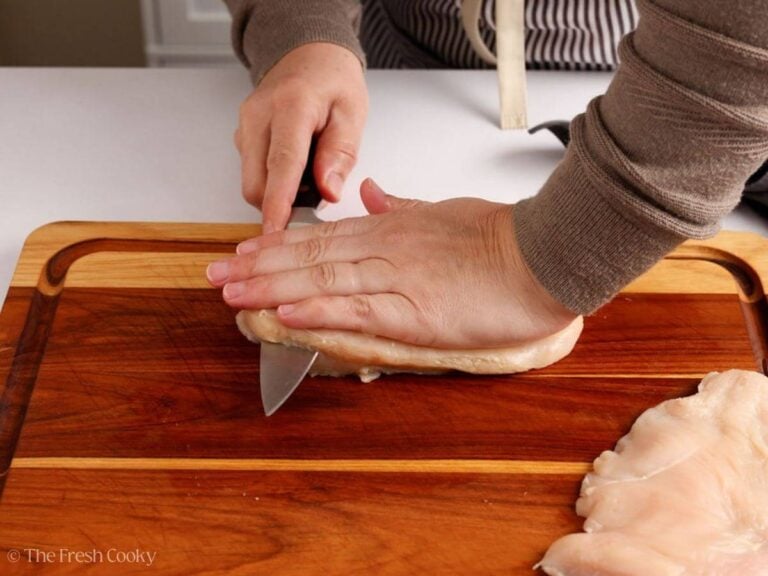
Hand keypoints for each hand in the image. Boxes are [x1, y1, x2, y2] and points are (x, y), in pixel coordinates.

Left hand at [208, 179, 577, 347]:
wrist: (546, 254)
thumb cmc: (501, 237)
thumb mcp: (445, 210)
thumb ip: (402, 205)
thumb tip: (368, 191)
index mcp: (392, 229)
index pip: (322, 236)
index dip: (277, 246)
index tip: (244, 252)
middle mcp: (386, 249)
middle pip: (311, 256)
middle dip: (258, 267)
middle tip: (215, 274)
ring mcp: (398, 278)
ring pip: (323, 280)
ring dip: (272, 287)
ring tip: (231, 293)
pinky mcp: (415, 311)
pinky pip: (359, 309)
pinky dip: (319, 309)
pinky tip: (285, 312)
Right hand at [235, 42, 367, 232]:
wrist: (306, 53)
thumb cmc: (333, 81)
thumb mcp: (352, 112)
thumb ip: (341, 154)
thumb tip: (328, 192)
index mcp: (292, 105)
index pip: (282, 163)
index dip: (278, 202)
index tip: (275, 231)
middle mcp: (259, 115)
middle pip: (257, 183)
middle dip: (283, 202)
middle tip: (318, 190)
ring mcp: (245, 126)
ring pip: (253, 182)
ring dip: (280, 191)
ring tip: (310, 169)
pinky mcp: (241, 136)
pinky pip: (253, 172)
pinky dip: (274, 180)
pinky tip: (296, 164)